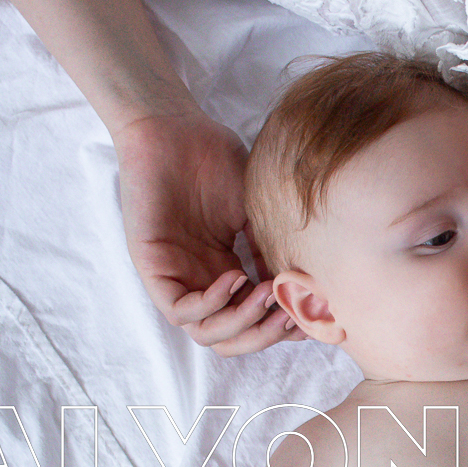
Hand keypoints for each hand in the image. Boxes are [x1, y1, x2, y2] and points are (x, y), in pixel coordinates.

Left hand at [113, 108, 297, 355]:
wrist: (174, 128)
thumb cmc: (214, 160)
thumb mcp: (256, 213)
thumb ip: (271, 253)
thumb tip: (303, 291)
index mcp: (225, 271)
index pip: (253, 320)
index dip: (283, 326)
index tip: (316, 315)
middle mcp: (201, 280)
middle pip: (231, 338)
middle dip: (265, 335)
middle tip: (292, 317)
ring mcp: (176, 277)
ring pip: (206, 333)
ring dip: (242, 324)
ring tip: (268, 295)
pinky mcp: (152, 268)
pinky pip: (180, 310)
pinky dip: (213, 304)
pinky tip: (236, 279)